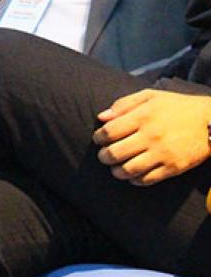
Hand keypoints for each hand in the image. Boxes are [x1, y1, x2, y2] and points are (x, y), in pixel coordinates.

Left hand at [93, 88, 210, 185]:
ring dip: (115, 171)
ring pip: (127, 170)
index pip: (109, 132)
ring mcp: (163, 153)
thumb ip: (123, 104)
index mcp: (143, 116)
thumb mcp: (151, 96)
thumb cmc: (178, 107)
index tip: (99, 139)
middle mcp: (151, 136)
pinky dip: (134, 179)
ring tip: (115, 166)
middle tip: (104, 155)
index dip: (98, 138)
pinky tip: (133, 174)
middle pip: (114, 153)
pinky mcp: (174, 168)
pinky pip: (146, 180)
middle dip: (103, 156)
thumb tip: (101, 117)